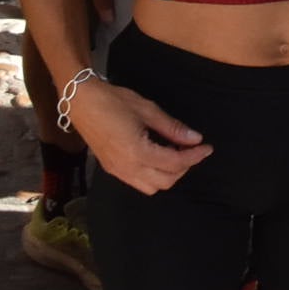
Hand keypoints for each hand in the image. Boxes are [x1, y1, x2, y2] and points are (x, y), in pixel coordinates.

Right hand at [70, 78, 209, 194]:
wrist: (81, 102)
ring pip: (151, 187)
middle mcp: (127, 168)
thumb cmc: (114, 101)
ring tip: (175, 152)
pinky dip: (154, 175)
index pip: (174, 163)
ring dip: (169, 175)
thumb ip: (172, 127)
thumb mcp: (147, 110)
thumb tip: (195, 139)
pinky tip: (158, 155)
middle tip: (191, 149)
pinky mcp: (112, 169)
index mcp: (136, 152)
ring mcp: (117, 172)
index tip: (207, 147)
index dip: (194, 157)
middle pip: (165, 181)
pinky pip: (138, 182)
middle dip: (183, 167)